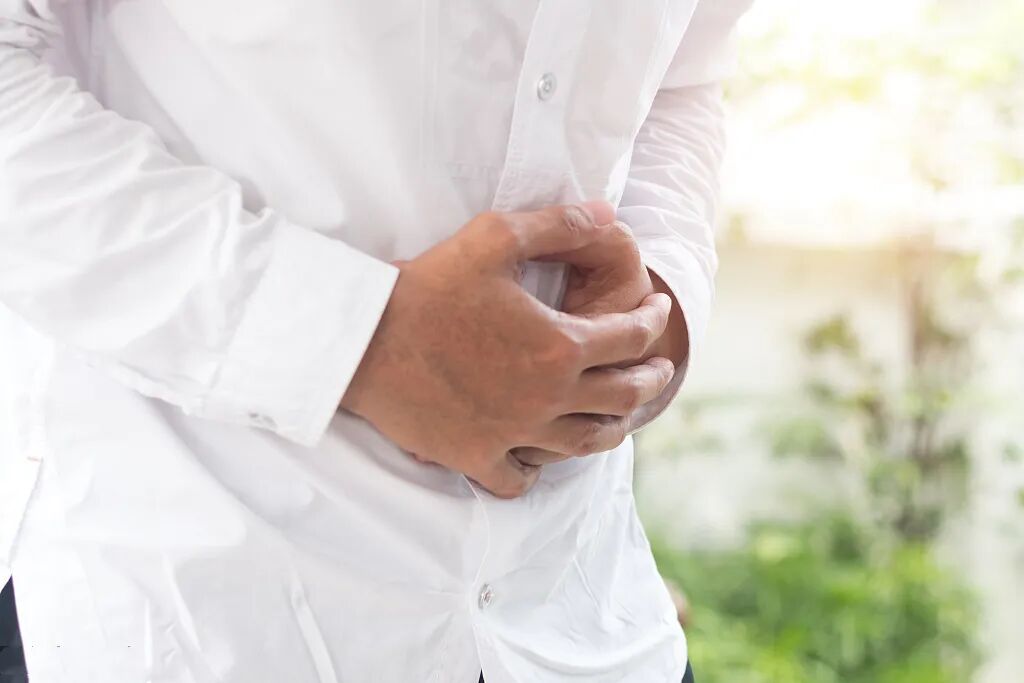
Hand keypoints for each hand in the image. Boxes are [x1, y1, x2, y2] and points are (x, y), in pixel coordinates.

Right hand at [340, 203, 674, 497]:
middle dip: (651, 379)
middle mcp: (548, 397)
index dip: (655, 321)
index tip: (659, 312)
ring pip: (586, 444)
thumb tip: (610, 214)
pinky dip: (537, 470)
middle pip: (624, 397)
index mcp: (559, 345)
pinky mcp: (475, 456)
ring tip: (621, 417)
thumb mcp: (493, 237)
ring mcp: (513, 433)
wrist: (361, 341)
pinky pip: (520, 479)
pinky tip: (539, 459)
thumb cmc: (426, 286)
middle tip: (660, 369)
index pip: (633, 338)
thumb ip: (558, 225)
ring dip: (614, 427)